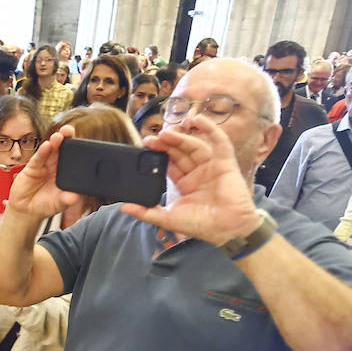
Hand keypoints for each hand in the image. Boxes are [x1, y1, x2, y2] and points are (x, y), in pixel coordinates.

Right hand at [5, 127, 79, 218]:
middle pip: (62, 150)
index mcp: (65, 174)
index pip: (72, 158)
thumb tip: (75, 197)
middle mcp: (55, 167)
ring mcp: (44, 166)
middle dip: (66, 139)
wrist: (26, 211)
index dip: (76, 149)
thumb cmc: (44, 205)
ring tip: (58, 136)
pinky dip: (42, 152)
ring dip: (54, 142)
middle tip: (69, 131)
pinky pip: (38, 158)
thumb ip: (67, 200)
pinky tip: (46, 146)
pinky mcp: (32, 167)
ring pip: (50, 151)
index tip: (82, 142)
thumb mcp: (59, 204)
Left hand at [119, 121, 260, 244]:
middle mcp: (197, 172)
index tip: (145, 148)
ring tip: (166, 133)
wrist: (227, 230)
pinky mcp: (225, 162)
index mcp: (185, 183)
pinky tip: (197, 120)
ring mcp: (211, 166)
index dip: (158, 155)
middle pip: (180, 152)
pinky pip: (219, 141)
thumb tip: (124, 207)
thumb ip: (147, 212)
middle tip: (151, 139)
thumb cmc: (202, 225)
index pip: (169, 164)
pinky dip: (210, 128)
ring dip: (180, 137)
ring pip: (194, 145)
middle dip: (166, 144)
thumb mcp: (169, 218)